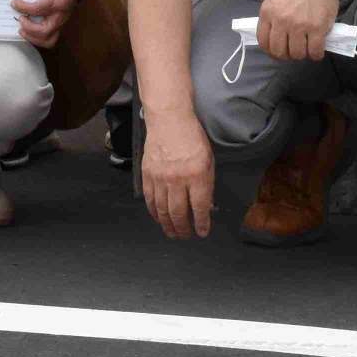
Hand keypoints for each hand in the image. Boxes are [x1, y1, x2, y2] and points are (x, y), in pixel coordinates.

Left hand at [11, 0, 82, 48]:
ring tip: (22, 30)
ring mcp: (61, 24)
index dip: (25, 7)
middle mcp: (60, 16)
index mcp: (59, 2)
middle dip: (29, 28)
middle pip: (45, 30)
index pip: (40, 8)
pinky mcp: (59, 28)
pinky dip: (37, 39)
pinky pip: (49, 40)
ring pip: (48, 40)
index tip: (14, 4)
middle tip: (20, 19)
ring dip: (32, 38)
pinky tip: (29, 33)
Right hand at [141, 111, 215, 239]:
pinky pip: (150, 199)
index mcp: (197, 175)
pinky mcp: (147, 175)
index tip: (202, 232)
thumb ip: (207, 184)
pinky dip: (153, 212)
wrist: (169, 121)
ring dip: (167, 224)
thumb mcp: (208, 160)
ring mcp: (160, 178)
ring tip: (172, 232)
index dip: (201, 223)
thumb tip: (206, 206)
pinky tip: (158, 218)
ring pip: (162, 209)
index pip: (199, 207)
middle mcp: (178, 179)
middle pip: (178, 213)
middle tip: (185, 236)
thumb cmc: (192, 138)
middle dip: (183, 228)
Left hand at [255, 0, 340, 62]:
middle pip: (279, 51)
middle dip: (286, 55)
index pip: (263, 41)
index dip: (270, 51)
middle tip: (293, 51)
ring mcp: (299, 26)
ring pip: (297, 54)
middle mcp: (281, 21)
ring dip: (302, 54)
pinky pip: (314, 52)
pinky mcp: (317, 29)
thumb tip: (274, 37)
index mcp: (268, 12)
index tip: (278, 51)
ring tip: (307, 47)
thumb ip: (273, 16)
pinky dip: (316, 54)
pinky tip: (317, 50)